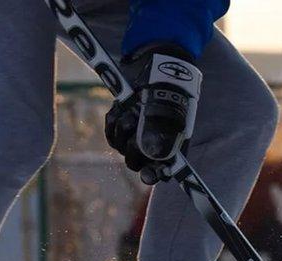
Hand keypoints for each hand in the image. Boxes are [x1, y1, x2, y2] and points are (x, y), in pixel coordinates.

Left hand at [105, 43, 201, 183]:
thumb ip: (160, 134)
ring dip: (124, 125)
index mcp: (170, 146)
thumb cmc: (167, 87)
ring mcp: (135, 135)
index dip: (153, 174)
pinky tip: (122, 106)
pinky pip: (110, 132)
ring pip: (120, 146)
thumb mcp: (166, 109)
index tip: (148, 173)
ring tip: (134, 106)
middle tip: (137, 121)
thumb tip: (150, 157)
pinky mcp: (120, 124)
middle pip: (136, 162)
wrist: (155, 65)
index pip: (161, 171)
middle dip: (133, 144)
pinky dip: (114, 119)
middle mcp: (153, 144)